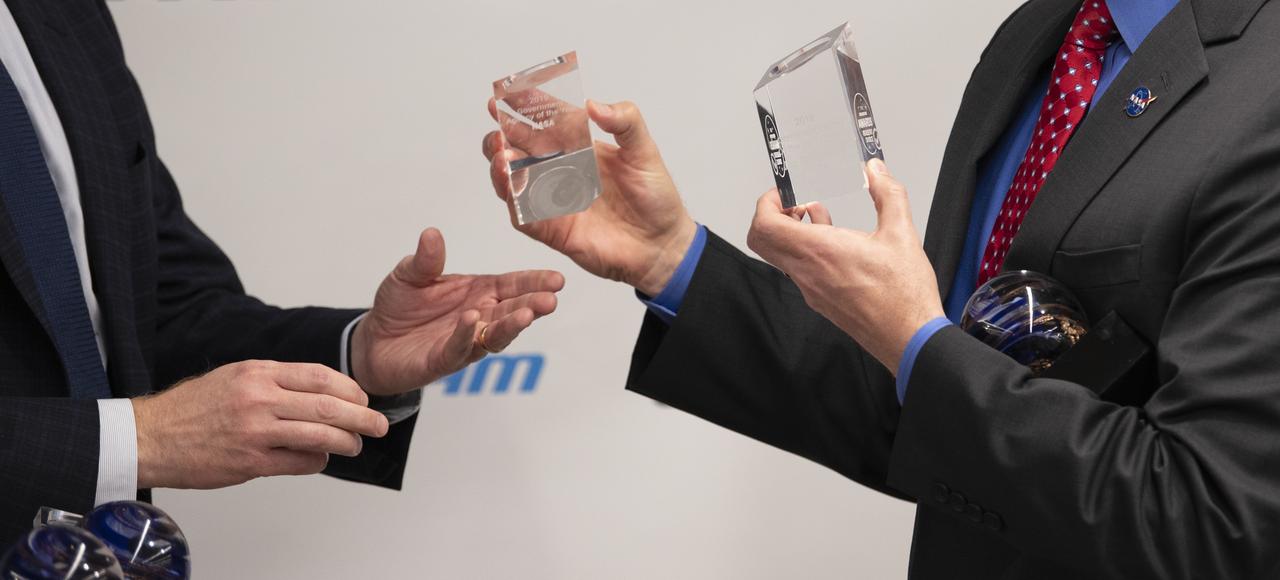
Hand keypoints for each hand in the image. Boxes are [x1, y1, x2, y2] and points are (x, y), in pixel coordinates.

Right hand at [132, 361, 389, 489]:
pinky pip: (299, 462)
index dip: (349, 389)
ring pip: (319, 435)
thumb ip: (274, 383)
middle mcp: (260, 398)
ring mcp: (256, 431)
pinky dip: (317, 460)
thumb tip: (318, 395)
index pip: (320, 376)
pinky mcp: (250, 462)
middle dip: (361, 416)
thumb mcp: (234, 377)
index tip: (362, 398)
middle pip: (328, 405)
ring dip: (346, 441)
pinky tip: (321, 458)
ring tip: (356, 445)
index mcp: (258, 372)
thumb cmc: (191, 408)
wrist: (150, 436)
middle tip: (378, 424)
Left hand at [350, 228, 563, 395]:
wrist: (375, 341)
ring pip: (495, 335)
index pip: (513, 286)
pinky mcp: (443, 360)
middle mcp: (479, 317)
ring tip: (526, 314)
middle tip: (551, 300)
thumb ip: (425, 259)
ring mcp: (465, 341)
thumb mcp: (410, 274)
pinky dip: (467, 335)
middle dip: (533, 305)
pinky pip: (459, 348)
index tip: (557, 278)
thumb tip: (432, 234)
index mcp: (479, 292)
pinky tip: (474, 320)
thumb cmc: (400, 306)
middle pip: (513, 311)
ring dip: (511, 326)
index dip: (535, 282)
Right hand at [482, 98, 697, 295]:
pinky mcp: (553, 229)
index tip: (505, 95)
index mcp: (577, 148)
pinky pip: (523, 216)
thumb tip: (594, 104)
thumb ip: (625, 121)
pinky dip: (513, 202)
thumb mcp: (644, 150)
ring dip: (500, 168)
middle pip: (516, 151)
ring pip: (512, 182)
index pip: (542, 123)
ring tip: (501, 156)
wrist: (661, 243)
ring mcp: (553, 201)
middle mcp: (559, 172)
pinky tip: (511, 187)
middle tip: (499, 130)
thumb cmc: (655, 198)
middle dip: (500, 138)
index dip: (522, 108)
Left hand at [746, 160, 944, 371]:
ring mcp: (811, 290)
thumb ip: (886, 193)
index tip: (784, 192)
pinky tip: (834, 243)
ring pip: (780, 256)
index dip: (766, 203)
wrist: (909, 339)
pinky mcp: (820, 301)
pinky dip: (805, 250)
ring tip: (817, 216)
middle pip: (762, 241)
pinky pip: (798, 270)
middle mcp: (807, 273)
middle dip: (772, 216)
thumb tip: (875, 170)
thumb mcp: (901, 233)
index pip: (765, 225)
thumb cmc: (904, 295)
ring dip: (791, 232)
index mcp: (819, 251)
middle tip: (794, 203)